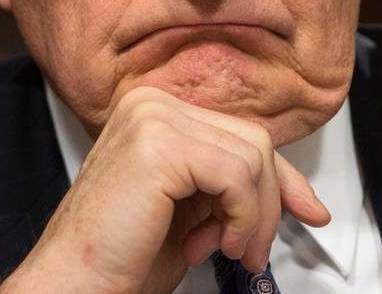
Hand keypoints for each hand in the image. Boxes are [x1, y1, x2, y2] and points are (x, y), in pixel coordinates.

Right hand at [0, 87, 329, 292]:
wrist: (74, 282)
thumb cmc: (122, 254)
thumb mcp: (194, 211)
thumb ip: (231, 185)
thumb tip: (293, 190)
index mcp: (155, 114)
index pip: (238, 133)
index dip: (280, 178)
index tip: (307, 208)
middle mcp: (150, 105)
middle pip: (253, 140)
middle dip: (265, 204)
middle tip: (245, 248)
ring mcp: (152, 118)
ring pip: (253, 155)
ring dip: (253, 216)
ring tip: (222, 248)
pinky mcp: (158, 143)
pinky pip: (238, 173)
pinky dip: (242, 216)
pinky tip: (215, 242)